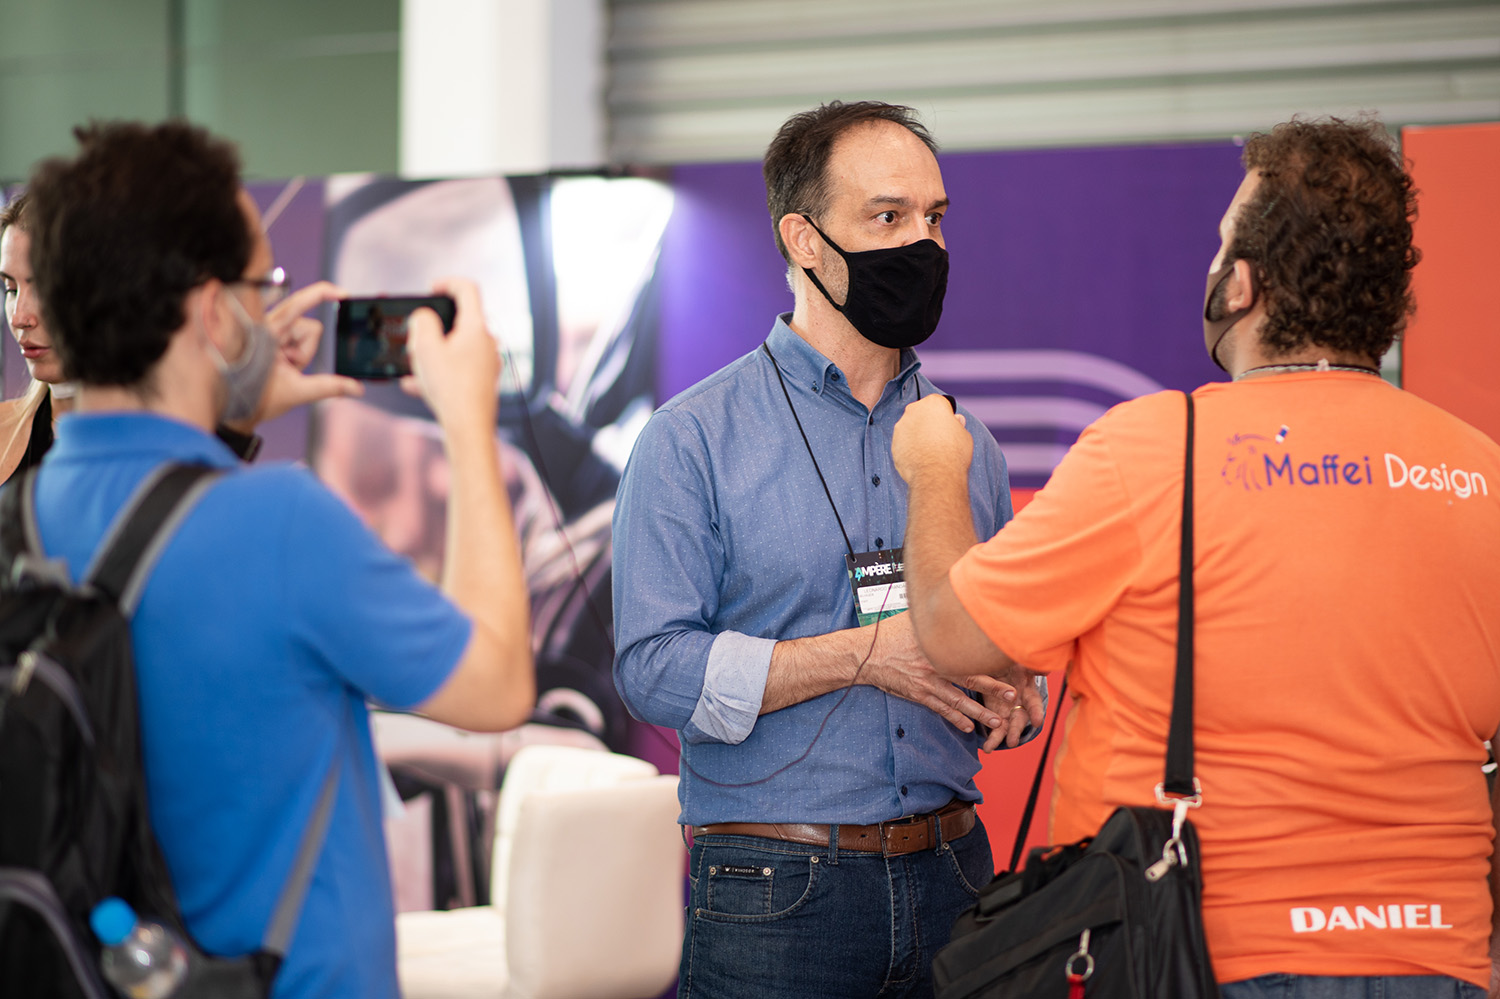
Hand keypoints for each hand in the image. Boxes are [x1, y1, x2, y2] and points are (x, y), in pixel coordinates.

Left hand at [236, 281, 361, 429]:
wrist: (235, 410)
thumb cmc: (256, 398)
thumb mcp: (296, 392)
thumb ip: (329, 388)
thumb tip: (357, 388)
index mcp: (267, 333)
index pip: (297, 304)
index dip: (322, 294)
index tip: (343, 294)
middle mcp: (268, 326)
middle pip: (308, 326)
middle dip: (307, 350)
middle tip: (290, 368)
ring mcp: (271, 331)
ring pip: (306, 333)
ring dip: (301, 353)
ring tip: (284, 369)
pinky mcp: (274, 337)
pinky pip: (298, 339)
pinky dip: (297, 353)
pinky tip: (284, 366)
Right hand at [401, 277, 499, 434]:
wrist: (468, 428)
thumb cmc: (450, 388)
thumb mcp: (425, 348)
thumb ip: (422, 322)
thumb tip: (425, 317)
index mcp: (477, 327)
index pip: (468, 289)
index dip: (447, 282)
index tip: (431, 289)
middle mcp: (487, 342)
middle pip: (460, 321)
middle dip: (434, 326)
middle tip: (416, 336)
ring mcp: (488, 363)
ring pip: (456, 347)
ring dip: (433, 352)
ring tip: (413, 365)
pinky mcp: (483, 381)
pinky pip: (457, 369)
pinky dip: (438, 372)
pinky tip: (415, 385)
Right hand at [860, 612, 1020, 734]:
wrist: (864, 654)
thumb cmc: (888, 634)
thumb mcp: (912, 617)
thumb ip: (933, 614)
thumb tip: (952, 598)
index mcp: (937, 644)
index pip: (970, 652)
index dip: (991, 660)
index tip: (1010, 665)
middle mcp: (935, 664)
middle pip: (970, 678)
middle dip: (993, 689)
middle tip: (1013, 697)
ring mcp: (927, 681)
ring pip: (958, 700)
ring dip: (978, 712)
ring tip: (996, 722)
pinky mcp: (918, 693)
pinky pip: (940, 708)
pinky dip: (955, 718)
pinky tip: (967, 727)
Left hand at [892, 394, 972, 484]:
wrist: (936, 474)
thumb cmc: (953, 453)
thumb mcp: (963, 434)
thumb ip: (957, 425)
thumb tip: (956, 421)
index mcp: (933, 403)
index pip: (938, 403)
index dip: (944, 415)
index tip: (948, 425)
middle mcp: (914, 410)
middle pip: (921, 414)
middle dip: (928, 423)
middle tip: (938, 439)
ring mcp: (901, 427)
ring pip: (910, 428)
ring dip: (917, 436)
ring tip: (929, 452)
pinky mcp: (894, 443)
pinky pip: (903, 443)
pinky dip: (909, 449)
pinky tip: (919, 459)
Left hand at [978, 666, 1045, 750]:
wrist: (998, 668)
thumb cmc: (1013, 664)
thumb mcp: (1021, 663)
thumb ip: (1031, 668)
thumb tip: (1046, 669)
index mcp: (1028, 693)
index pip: (1034, 704)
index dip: (1036, 712)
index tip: (1037, 721)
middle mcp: (1020, 706)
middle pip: (1019, 720)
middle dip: (1015, 731)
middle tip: (1012, 742)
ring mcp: (1008, 713)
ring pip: (1005, 728)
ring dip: (999, 738)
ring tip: (990, 748)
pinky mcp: (996, 716)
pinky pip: (994, 729)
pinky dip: (991, 739)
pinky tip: (986, 748)